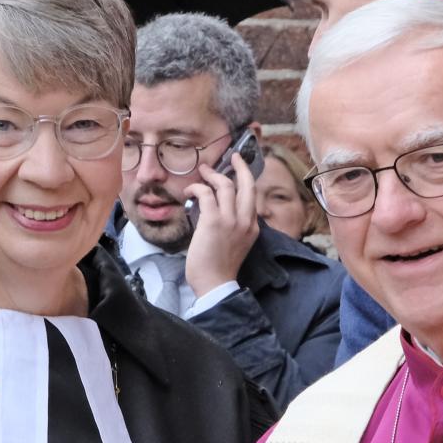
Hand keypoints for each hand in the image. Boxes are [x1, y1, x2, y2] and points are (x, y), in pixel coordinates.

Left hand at [184, 156, 258, 295]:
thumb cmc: (220, 269)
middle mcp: (245, 221)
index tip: (239, 169)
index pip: (252, 196)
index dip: (246, 179)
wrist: (216, 284)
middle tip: (233, 157)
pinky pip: (206, 195)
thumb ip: (234, 227)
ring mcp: (230, 220)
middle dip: (241, 166)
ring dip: (212, 176)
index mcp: (252, 227)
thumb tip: (218, 211)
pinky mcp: (214, 221)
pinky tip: (189, 192)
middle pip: (247, 184)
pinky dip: (196, 188)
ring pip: (225, 185)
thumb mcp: (236, 245)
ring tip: (202, 173)